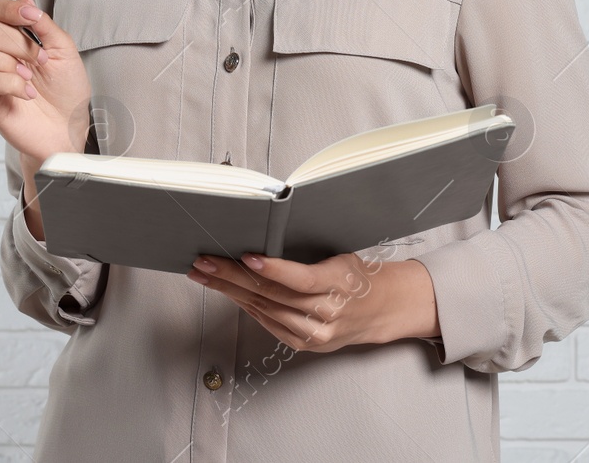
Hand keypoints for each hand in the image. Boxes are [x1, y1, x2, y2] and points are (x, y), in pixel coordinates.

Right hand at [0, 0, 91, 166]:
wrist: (71, 125)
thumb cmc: (66, 88)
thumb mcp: (63, 47)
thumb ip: (42, 23)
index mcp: (8, 38)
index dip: (5, 7)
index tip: (30, 16)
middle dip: (17, 41)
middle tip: (40, 59)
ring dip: (6, 60)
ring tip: (29, 75)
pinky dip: (11, 83)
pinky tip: (28, 93)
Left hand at [187, 250, 438, 351]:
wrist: (382, 310)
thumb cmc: (359, 276)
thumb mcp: (340, 257)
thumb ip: (306, 258)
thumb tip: (262, 243)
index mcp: (339, 283)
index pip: (300, 279)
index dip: (272, 269)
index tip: (246, 256)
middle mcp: (327, 312)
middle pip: (272, 294)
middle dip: (232, 277)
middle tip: (205, 263)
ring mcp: (316, 333)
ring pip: (264, 309)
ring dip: (230, 292)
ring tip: (206, 276)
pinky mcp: (307, 344)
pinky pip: (269, 323)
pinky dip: (247, 307)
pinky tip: (230, 294)